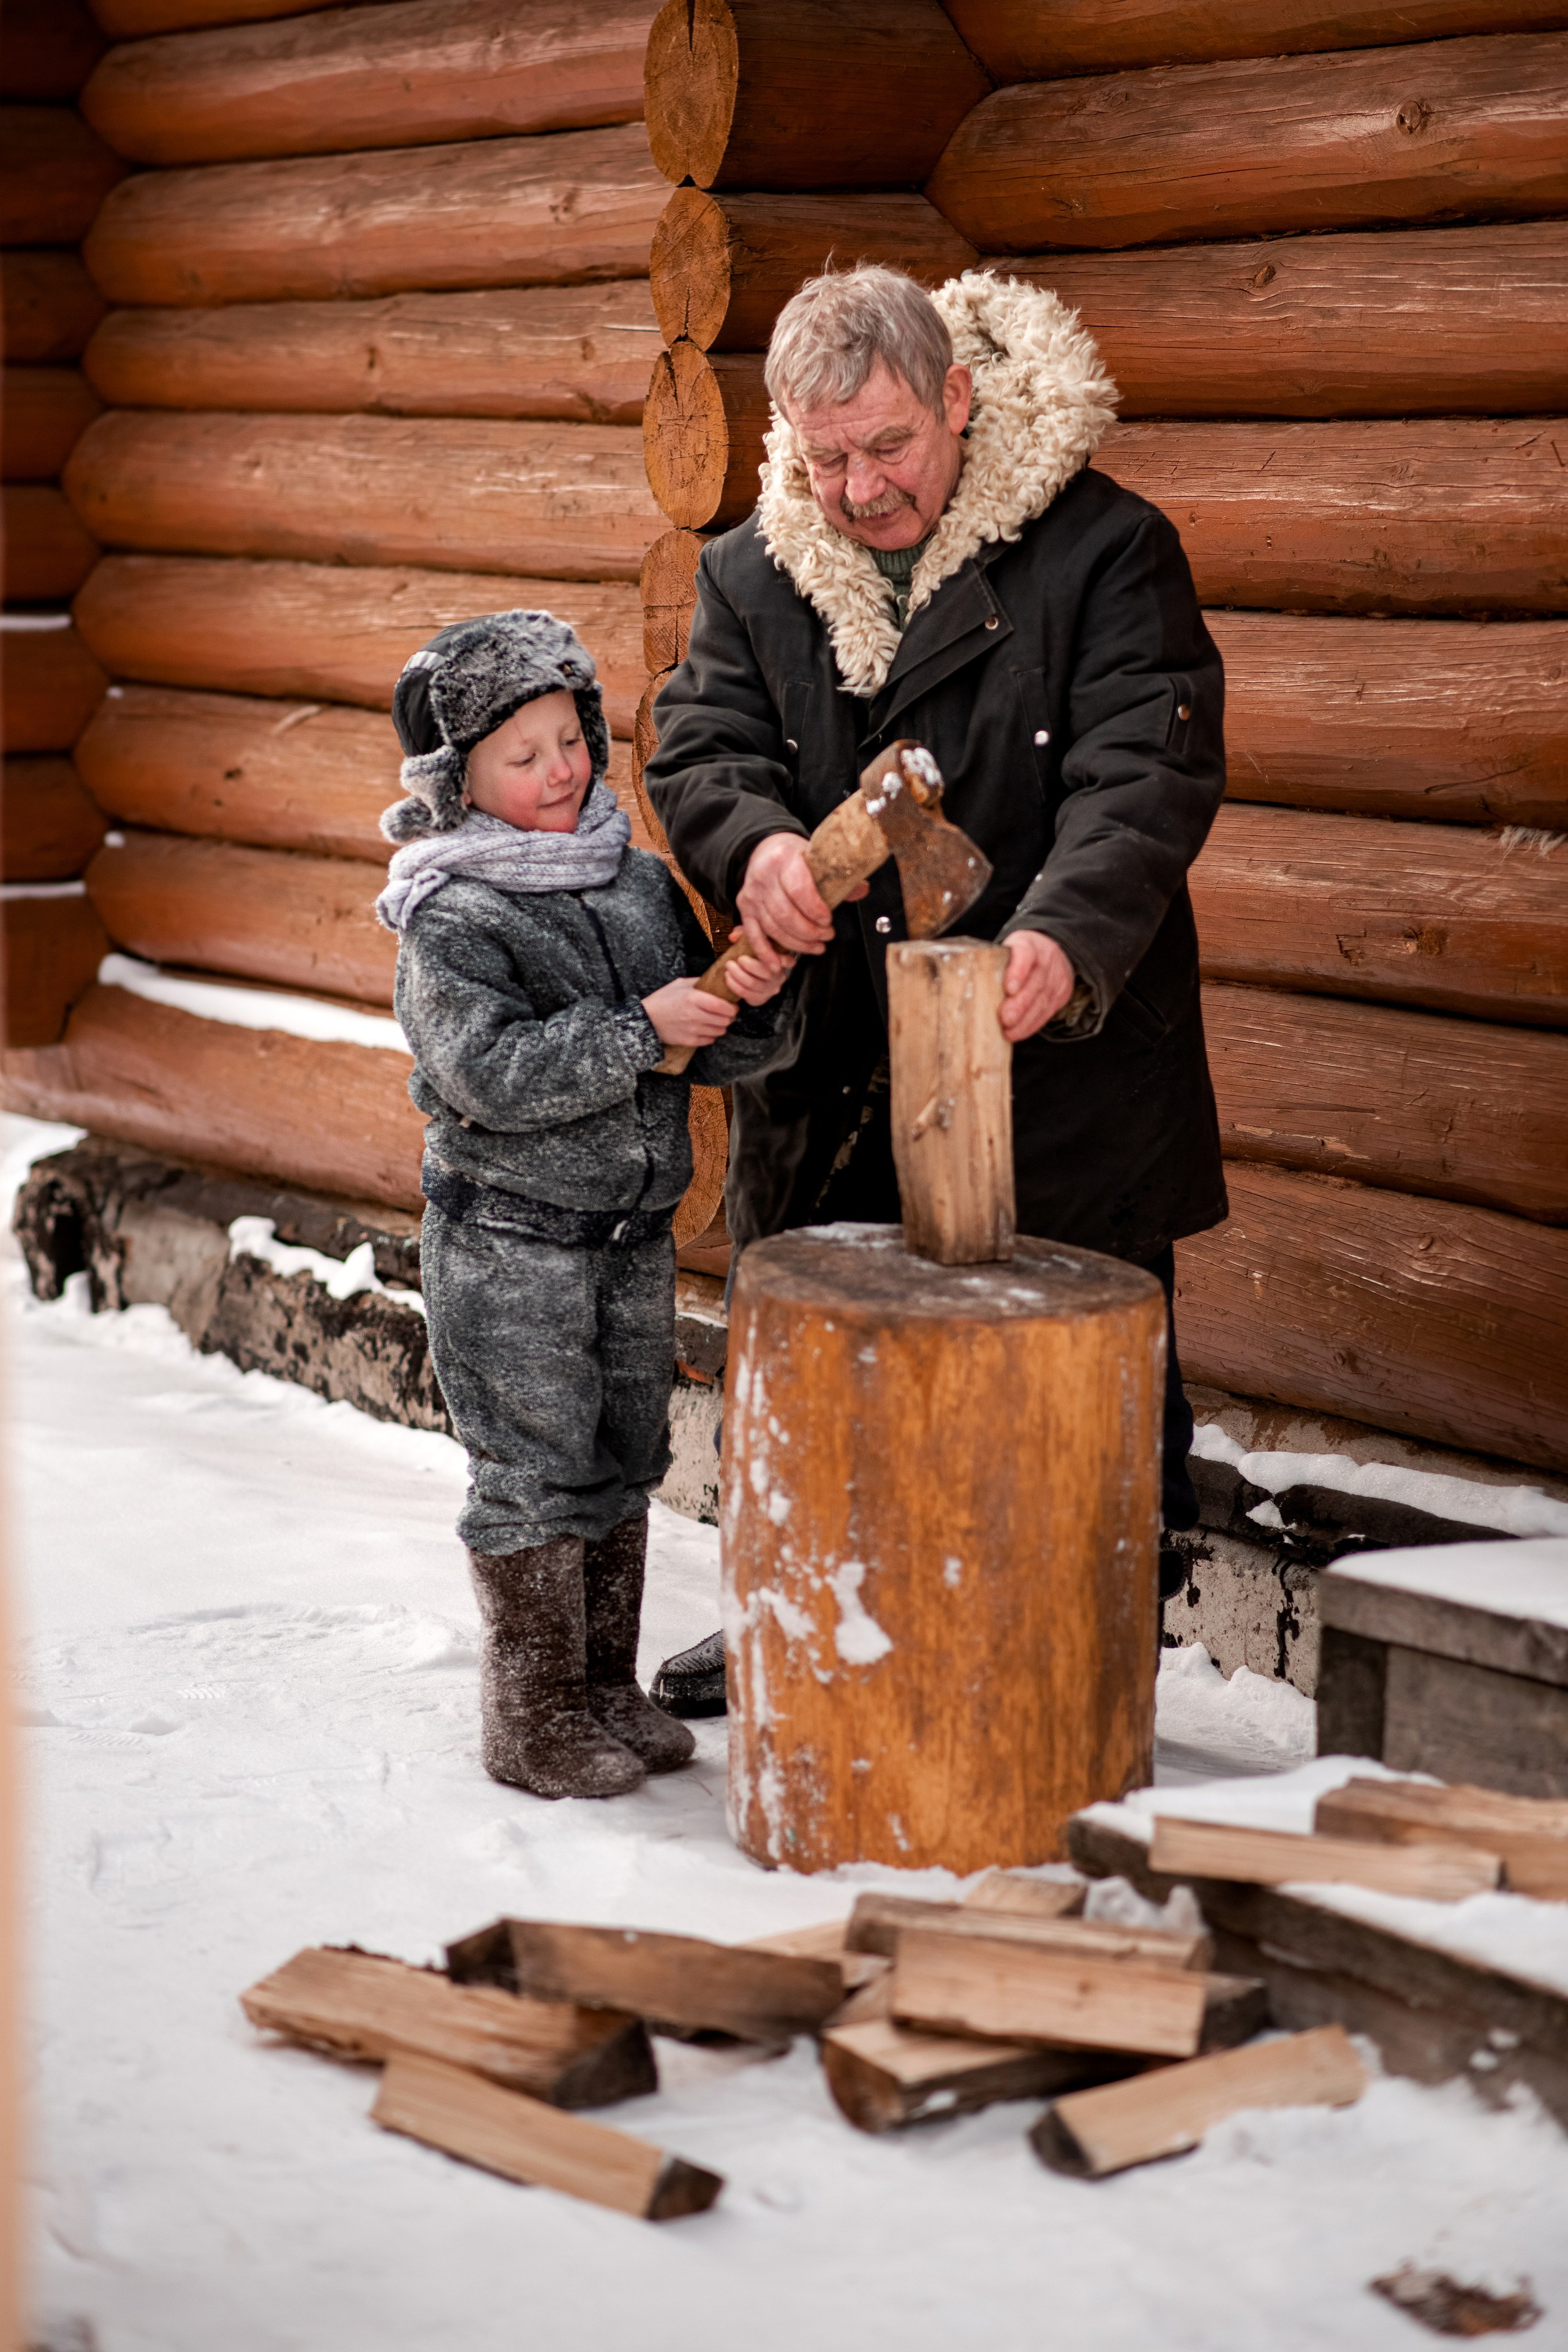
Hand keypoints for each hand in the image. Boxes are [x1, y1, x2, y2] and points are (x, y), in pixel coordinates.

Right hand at [642, 977, 736, 1047]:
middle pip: (724, 1020)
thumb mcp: (680, 984)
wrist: (646, 1019)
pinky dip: (712, 1035)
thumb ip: (699, 982)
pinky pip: (710, 1040)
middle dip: (729, 1017)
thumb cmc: (663, 999)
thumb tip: (716, 980)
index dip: (732, 1007)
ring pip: (719, 1031)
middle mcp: (694, 1015)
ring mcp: (692, 1030)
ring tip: (717, 1021)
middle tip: (727, 1014)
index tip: (733, 1006)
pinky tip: (707, 1029)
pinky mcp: (689, 1041)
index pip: (722, 1006)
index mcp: (693, 998)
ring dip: (722, 1026)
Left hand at [724, 928, 794, 1005]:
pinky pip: (748, 994)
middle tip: (735, 960)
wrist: (745, 971)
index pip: (788, 961)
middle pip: (767, 973)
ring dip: (738, 976)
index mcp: (782, 960)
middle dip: (749, 967)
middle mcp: (779, 976)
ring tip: (729, 967)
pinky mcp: (761, 998)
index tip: (765, 955)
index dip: (779, 959)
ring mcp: (771, 989)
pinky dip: (735, 986)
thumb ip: (743, 933)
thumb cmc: (751, 951)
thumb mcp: (750, 938)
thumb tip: (733, 937)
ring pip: (755, 984)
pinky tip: (728, 978)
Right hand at [735, 832, 865, 976]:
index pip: (799, 890)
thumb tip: (861, 890)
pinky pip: (754, 935)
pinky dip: (766, 953)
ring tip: (816, 947)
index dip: (815, 910)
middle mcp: (763, 877)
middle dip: (809, 932)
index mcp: (784, 860)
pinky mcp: (744, 908)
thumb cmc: (794, 857)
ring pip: (773, 928)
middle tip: (826, 936)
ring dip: (796, 944)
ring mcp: (752, 895)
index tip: (828, 920)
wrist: (765, 851)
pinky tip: (778, 964)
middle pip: (786, 914)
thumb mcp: (815, 859)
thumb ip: (836, 878)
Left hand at [1001, 930, 1075, 1042]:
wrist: (1051, 952)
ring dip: (1024, 1020)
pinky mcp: (1060, 994)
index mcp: (1029, 945)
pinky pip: (1047, 1012)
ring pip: (1042, 1001)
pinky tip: (1018, 1033)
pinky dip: (1031, 1025)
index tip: (1009, 989)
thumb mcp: (1008, 950)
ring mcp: (1056, 978)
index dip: (1018, 971)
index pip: (1025, 954)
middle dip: (1019, 1004)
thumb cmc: (1018, 955)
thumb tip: (969, 985)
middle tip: (1005, 1018)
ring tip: (1009, 1031)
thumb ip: (994, 964)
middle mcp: (1046, 960)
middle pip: (1034, 983)